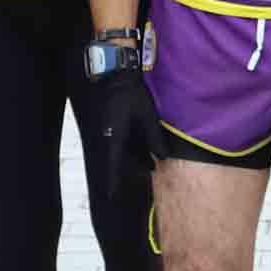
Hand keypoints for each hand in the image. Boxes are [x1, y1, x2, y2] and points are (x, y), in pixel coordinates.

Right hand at [82, 63, 161, 191]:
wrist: (115, 73)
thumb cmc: (129, 94)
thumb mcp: (147, 117)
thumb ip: (154, 138)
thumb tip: (162, 157)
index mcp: (113, 139)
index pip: (113, 167)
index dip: (112, 183)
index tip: (111, 197)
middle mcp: (108, 137)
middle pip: (119, 161)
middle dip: (131, 171)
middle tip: (143, 179)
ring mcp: (108, 130)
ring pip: (122, 151)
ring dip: (135, 158)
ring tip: (150, 165)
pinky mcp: (111, 123)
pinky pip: (122, 141)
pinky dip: (134, 147)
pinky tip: (146, 149)